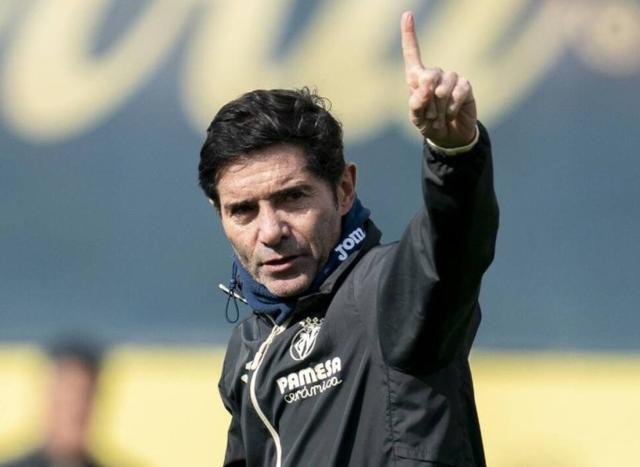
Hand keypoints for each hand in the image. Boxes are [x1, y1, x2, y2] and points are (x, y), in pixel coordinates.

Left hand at [401, 11, 476, 147]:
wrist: (449, 136)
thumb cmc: (429, 124)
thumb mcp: (417, 118)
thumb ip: (416, 103)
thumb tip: (424, 88)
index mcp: (417, 79)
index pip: (412, 53)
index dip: (409, 34)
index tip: (407, 14)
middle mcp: (434, 74)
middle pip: (429, 75)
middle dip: (428, 98)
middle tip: (429, 115)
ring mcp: (451, 79)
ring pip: (444, 85)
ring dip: (440, 106)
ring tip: (439, 118)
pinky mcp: (465, 86)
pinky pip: (459, 91)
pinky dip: (452, 107)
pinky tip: (451, 114)